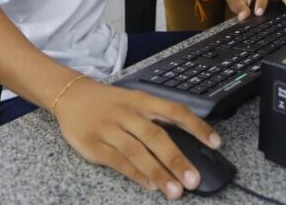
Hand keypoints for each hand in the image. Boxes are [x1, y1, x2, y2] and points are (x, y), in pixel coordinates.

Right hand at [53, 79, 220, 199]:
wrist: (70, 94)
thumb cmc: (109, 102)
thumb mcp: (135, 101)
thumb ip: (158, 119)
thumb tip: (187, 144)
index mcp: (142, 100)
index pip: (175, 111)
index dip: (197, 126)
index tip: (215, 143)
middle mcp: (127, 113)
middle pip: (156, 136)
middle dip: (176, 159)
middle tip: (193, 179)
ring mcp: (109, 128)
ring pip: (137, 151)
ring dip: (158, 172)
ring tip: (174, 190)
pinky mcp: (93, 144)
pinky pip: (118, 162)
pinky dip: (136, 174)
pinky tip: (150, 185)